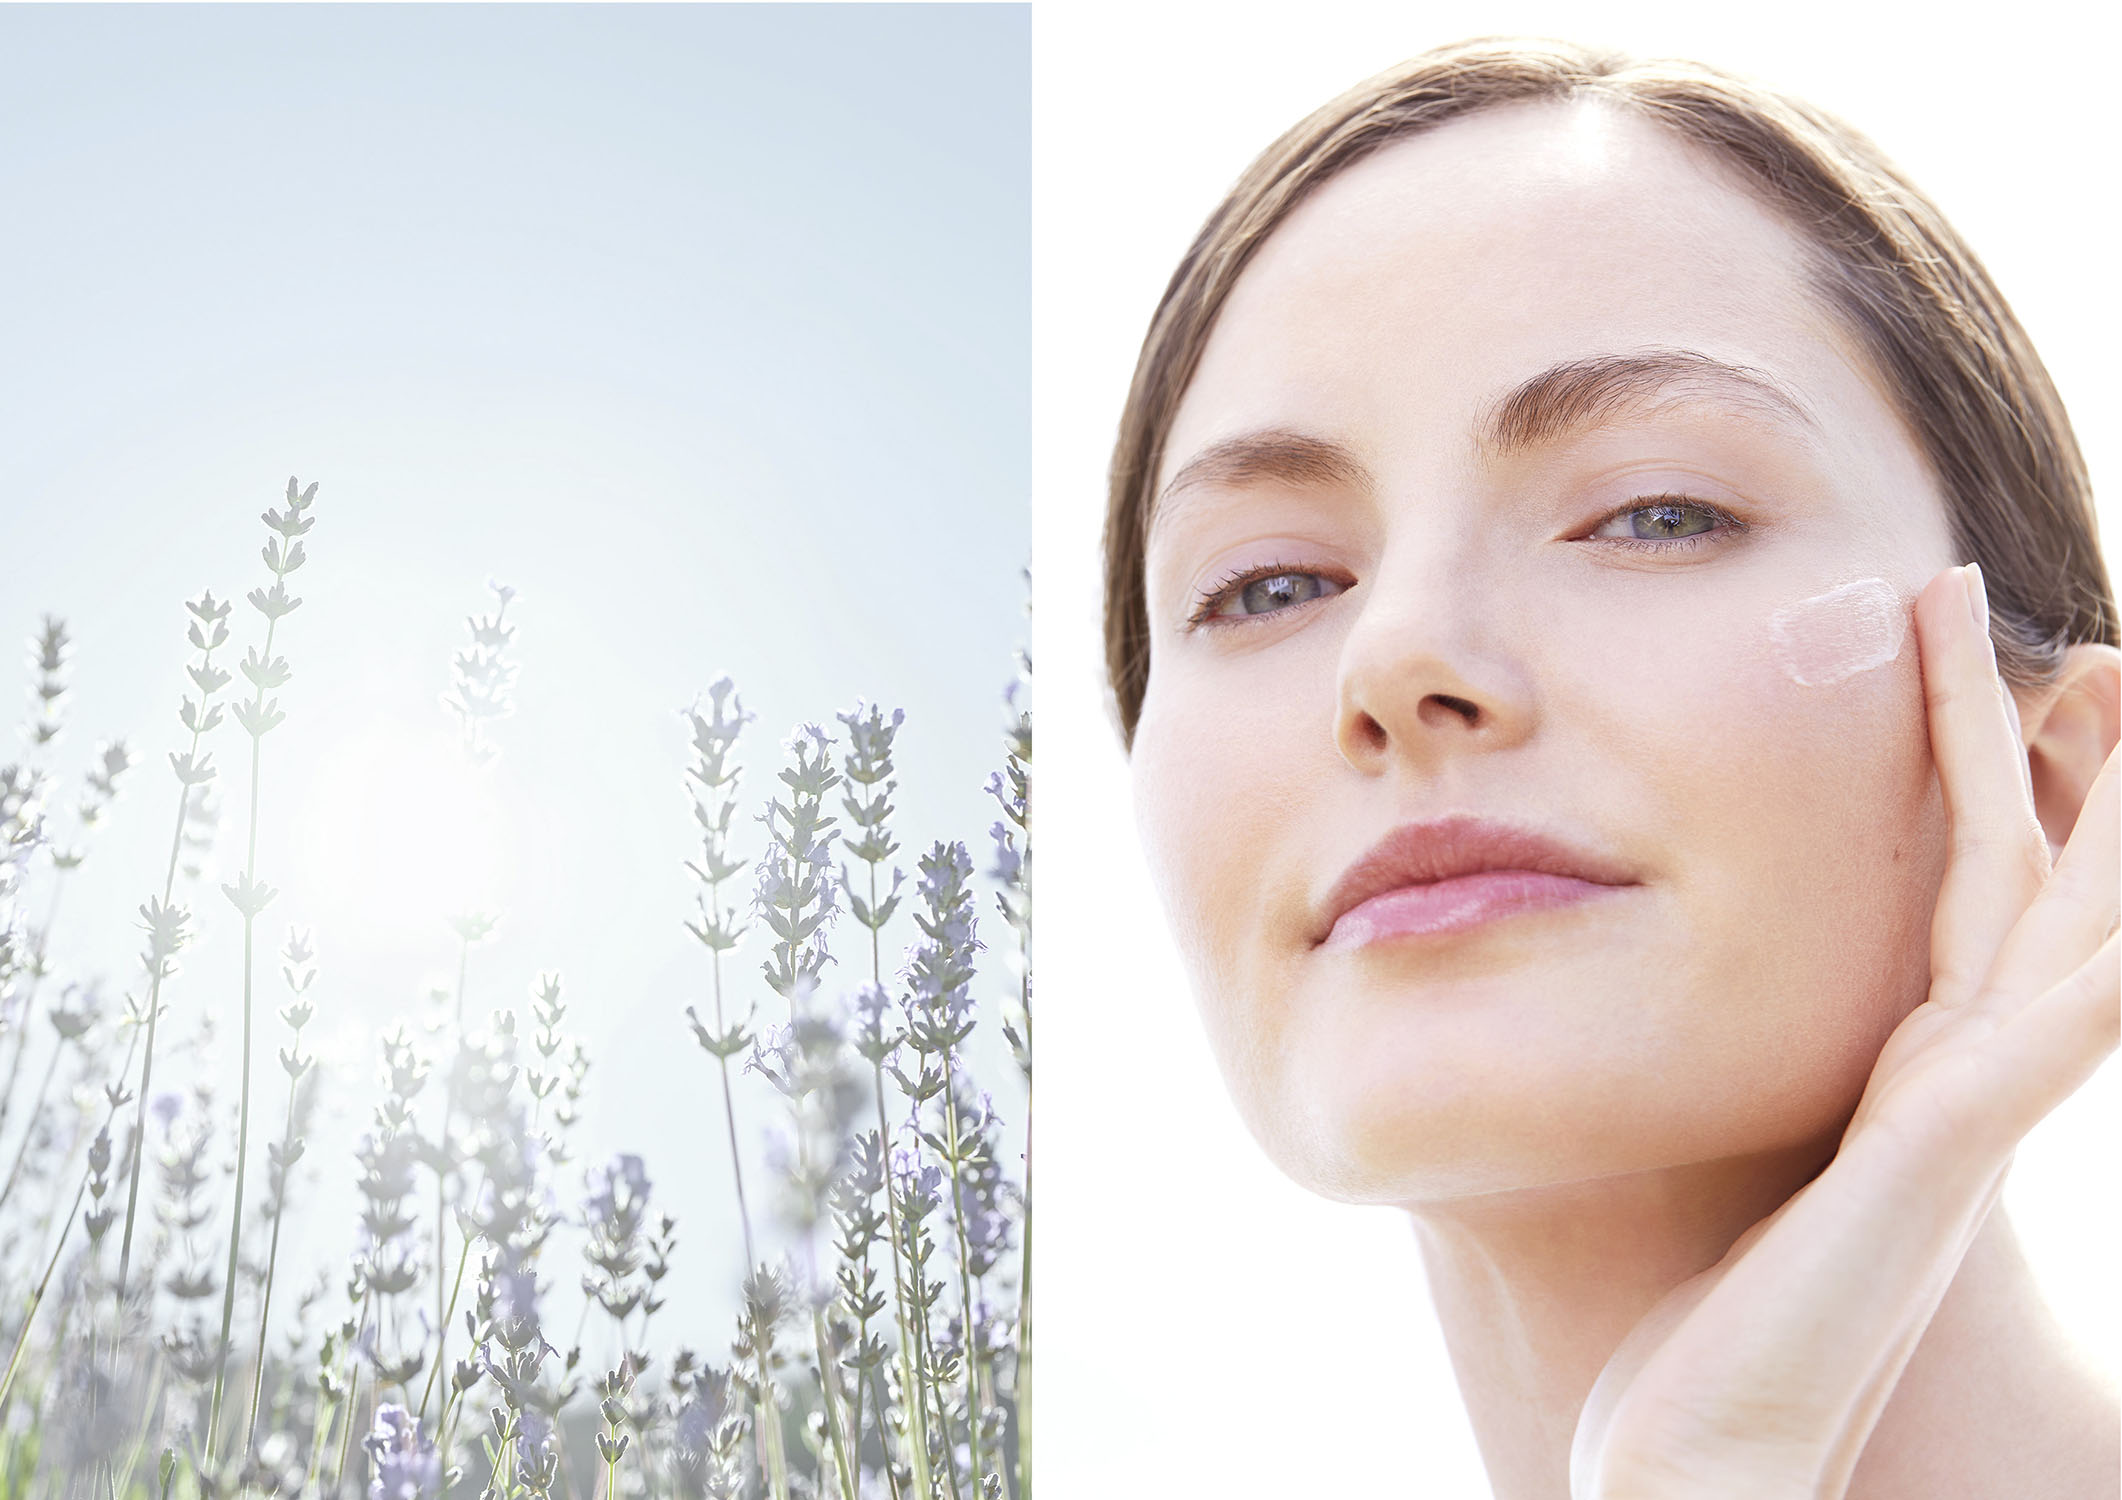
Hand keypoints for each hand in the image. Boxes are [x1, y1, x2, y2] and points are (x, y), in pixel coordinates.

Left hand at [1570, 562, 2119, 1499]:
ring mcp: (1965, 1116)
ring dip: (2087, 797)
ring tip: (2102, 673)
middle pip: (2028, 885)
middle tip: (2043, 628)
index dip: (1973, 785)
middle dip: (2035, 754)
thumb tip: (1672, 1016)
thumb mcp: (1723, 1164)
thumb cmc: (1693, 1333)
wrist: (1704, 1456)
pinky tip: (2117, 815)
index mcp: (1903, 1085)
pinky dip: (2094, 899)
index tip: (1956, 666)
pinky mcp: (1943, 1143)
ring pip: (2062, 921)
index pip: (1960, 903)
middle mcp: (1955, 1090)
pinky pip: (2049, 997)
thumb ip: (1738, 1086)